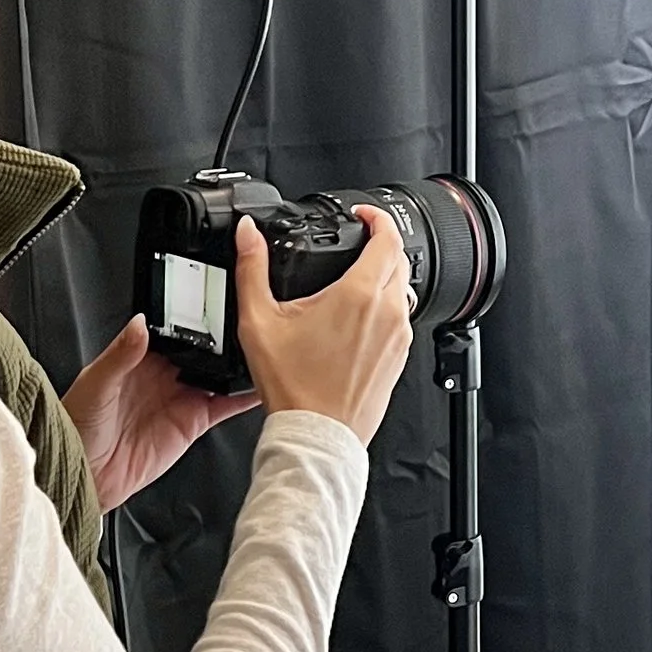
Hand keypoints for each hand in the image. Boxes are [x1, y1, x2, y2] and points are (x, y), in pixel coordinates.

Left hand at [64, 318, 256, 510]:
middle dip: (224, 337)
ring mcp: (180, 397)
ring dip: (238, 363)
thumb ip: (121, 354)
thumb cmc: (78, 427)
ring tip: (261, 349)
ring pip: (218, 374)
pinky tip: (260, 386)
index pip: (174, 329)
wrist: (86, 476)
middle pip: (202, 348)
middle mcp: (163, 374)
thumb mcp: (95, 384)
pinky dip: (244, 398)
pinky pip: (224, 406)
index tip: (216, 302)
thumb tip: (140, 323)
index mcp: (140, 356)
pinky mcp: (192, 422)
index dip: (195, 316)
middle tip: (248, 323)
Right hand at [234, 206, 413, 443]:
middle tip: (357, 243)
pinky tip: (358, 319)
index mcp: (359, 295)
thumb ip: (252, 269)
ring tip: (354, 280)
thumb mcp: (259, 322)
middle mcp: (388, 312)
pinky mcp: (400, 358)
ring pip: (403, 290)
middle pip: (398, 261)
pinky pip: (401, 319)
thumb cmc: (293, 387)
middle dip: (380, 244)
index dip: (376, 218)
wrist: (318, 435)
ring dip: (384, 277)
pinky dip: (386, 308)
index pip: (387, 237)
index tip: (362, 215)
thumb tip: (248, 234)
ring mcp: (399, 337)